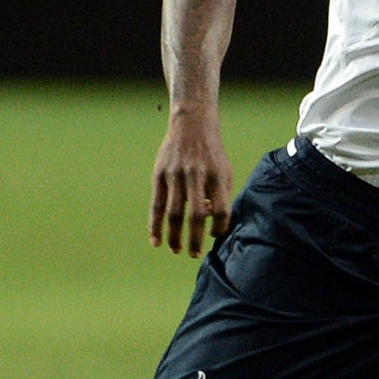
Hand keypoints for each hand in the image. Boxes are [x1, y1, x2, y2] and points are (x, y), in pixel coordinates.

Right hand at [148, 105, 232, 256]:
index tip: (215, 236)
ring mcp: (175, 175)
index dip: (219, 227)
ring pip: (173, 213)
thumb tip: (207, 223)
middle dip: (195, 239)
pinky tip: (156, 241)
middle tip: (195, 255)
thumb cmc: (212, 153)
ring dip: (174, 236)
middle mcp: (196, 176)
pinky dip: (155, 226)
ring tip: (177, 250)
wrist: (192, 123)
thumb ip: (219, 196)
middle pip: (196, 215)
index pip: (221, 210)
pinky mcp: (159, 174)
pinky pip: (156, 205)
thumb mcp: (224, 171)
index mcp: (217, 176)